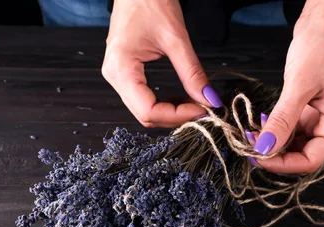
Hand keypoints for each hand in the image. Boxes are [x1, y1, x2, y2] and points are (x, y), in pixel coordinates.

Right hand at [101, 0, 222, 127]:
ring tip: (194, 104)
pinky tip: (180, 98)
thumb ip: (192, 73)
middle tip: (202, 110)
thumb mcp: (176, 39)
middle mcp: (114, 76)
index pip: (148, 111)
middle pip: (144, 115)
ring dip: (170, 112)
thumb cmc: (150, 0)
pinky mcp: (124, 73)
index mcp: (121, 68)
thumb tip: (209, 100)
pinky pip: (142, 99)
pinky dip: (163, 103)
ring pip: (143, 110)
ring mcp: (117, 75)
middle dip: (175, 117)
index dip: (177, 116)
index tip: (202, 111)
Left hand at [250, 0, 323, 174]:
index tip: (257, 158)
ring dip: (273, 142)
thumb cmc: (322, 45)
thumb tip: (265, 148)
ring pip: (295, 143)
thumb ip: (282, 120)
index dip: (283, 164)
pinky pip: (292, 128)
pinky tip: (261, 123)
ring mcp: (323, 117)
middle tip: (249, 146)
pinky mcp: (311, 109)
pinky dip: (276, 129)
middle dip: (275, 154)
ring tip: (252, 134)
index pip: (311, 160)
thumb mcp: (298, 85)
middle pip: (303, 155)